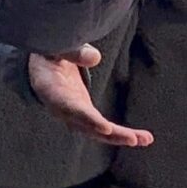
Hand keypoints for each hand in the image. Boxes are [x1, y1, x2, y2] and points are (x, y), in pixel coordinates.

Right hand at [28, 47, 152, 148]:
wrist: (41, 67)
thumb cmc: (47, 54)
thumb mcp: (53, 47)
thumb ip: (71, 51)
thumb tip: (95, 57)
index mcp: (50, 90)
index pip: (68, 106)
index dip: (85, 118)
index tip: (104, 127)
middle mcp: (62, 109)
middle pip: (85, 126)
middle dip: (109, 133)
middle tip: (131, 139)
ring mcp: (75, 115)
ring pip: (97, 132)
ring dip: (120, 137)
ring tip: (145, 139)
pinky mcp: (86, 116)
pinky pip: (103, 129)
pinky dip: (121, 134)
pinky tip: (142, 138)